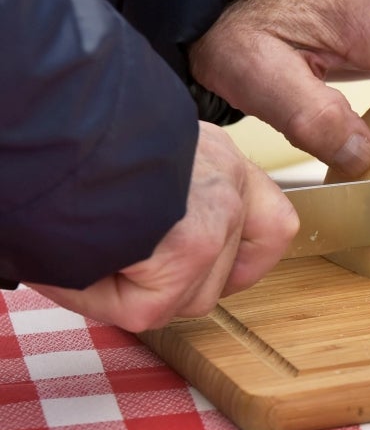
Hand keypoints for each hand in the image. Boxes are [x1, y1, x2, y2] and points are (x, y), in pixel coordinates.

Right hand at [25, 122, 297, 331]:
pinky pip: (148, 308)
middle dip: (172, 286)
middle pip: (225, 274)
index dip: (240, 263)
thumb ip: (172, 204)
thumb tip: (159, 257)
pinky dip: (102, 298)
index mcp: (217, 159)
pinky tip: (78, 262)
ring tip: (89, 248)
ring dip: (133, 292)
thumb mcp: (138, 163)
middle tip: (117, 259)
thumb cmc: (65, 142)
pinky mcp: (186, 249)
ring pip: (189, 298)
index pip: (272, 225)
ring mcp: (216, 216)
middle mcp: (228, 180)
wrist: (37, 121)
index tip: (196, 270)